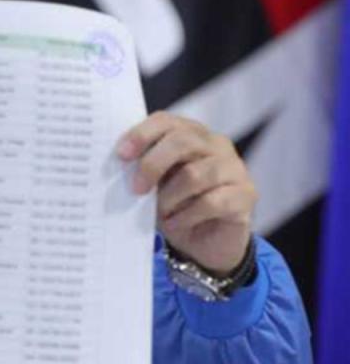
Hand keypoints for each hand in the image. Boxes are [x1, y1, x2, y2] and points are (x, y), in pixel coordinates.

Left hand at [117, 111, 256, 275]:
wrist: (206, 242)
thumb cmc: (175, 205)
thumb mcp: (153, 185)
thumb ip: (141, 169)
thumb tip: (116, 163)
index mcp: (190, 134)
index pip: (166, 121)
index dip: (142, 134)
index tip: (121, 155)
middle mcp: (216, 144)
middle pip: (182, 142)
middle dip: (152, 165)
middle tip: (135, 189)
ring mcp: (235, 168)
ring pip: (195, 175)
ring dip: (169, 198)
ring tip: (161, 213)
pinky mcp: (246, 194)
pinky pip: (211, 202)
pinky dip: (186, 216)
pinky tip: (176, 224)